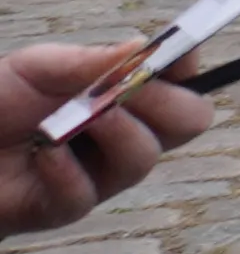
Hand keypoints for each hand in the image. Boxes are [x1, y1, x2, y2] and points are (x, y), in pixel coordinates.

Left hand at [3, 40, 215, 242]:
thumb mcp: (36, 68)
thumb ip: (88, 61)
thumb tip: (142, 46)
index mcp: (126, 94)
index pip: (184, 80)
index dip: (187, 66)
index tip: (174, 53)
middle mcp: (124, 133)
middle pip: (188, 122)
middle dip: (166, 101)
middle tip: (129, 89)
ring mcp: (99, 173)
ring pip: (143, 158)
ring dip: (116, 132)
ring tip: (78, 119)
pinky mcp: (66, 206)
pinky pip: (86, 193)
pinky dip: (65, 169)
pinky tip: (42, 152)